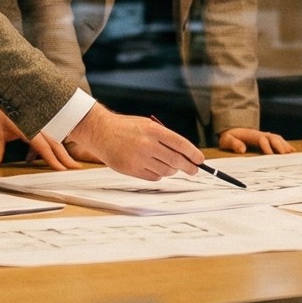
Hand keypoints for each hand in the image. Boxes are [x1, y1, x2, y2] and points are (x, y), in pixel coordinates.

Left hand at [0, 106, 78, 170]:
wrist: (5, 87)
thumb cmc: (1, 108)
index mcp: (30, 128)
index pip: (44, 147)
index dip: (54, 159)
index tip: (62, 169)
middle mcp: (39, 125)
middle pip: (56, 143)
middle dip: (66, 157)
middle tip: (76, 167)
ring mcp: (42, 121)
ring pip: (55, 138)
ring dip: (60, 151)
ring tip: (67, 163)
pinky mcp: (41, 119)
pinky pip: (48, 134)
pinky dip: (46, 145)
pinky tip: (30, 158)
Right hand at [64, 105, 202, 180]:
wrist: (101, 132)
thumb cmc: (126, 128)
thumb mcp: (147, 125)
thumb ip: (164, 138)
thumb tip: (184, 154)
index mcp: (153, 130)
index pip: (180, 144)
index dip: (193, 154)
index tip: (200, 160)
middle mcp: (147, 144)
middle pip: (176, 160)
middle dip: (188, 167)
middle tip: (194, 170)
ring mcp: (139, 158)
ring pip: (166, 170)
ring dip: (172, 170)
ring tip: (170, 166)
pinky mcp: (131, 169)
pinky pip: (153, 177)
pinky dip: (159, 174)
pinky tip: (156, 168)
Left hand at [218, 127, 291, 154]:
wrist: (232, 131)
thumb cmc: (229, 137)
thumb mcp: (227, 140)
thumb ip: (233, 144)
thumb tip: (242, 149)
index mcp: (251, 135)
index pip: (261, 139)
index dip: (266, 146)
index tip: (271, 155)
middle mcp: (260, 134)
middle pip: (272, 138)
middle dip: (279, 145)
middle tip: (285, 155)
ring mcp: (265, 135)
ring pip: (277, 138)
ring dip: (285, 145)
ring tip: (292, 153)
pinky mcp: (268, 139)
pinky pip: (279, 140)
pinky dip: (286, 145)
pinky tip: (292, 151)